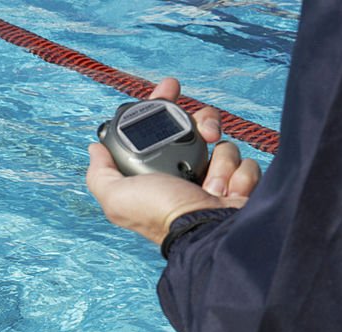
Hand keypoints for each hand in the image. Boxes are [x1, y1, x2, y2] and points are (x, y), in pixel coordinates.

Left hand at [86, 77, 260, 244]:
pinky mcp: (241, 188)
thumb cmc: (159, 216)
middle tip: (205, 131)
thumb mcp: (116, 197)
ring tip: (212, 186)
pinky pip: (246, 165)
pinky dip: (240, 177)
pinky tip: (228, 194)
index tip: (170, 87)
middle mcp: (187, 175)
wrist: (203, 233)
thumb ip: (100, 174)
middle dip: (204, 122)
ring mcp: (217, 181)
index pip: (161, 128)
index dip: (164, 105)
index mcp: (159, 173)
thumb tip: (94, 149)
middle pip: (199, 127)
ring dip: (220, 162)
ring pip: (224, 145)